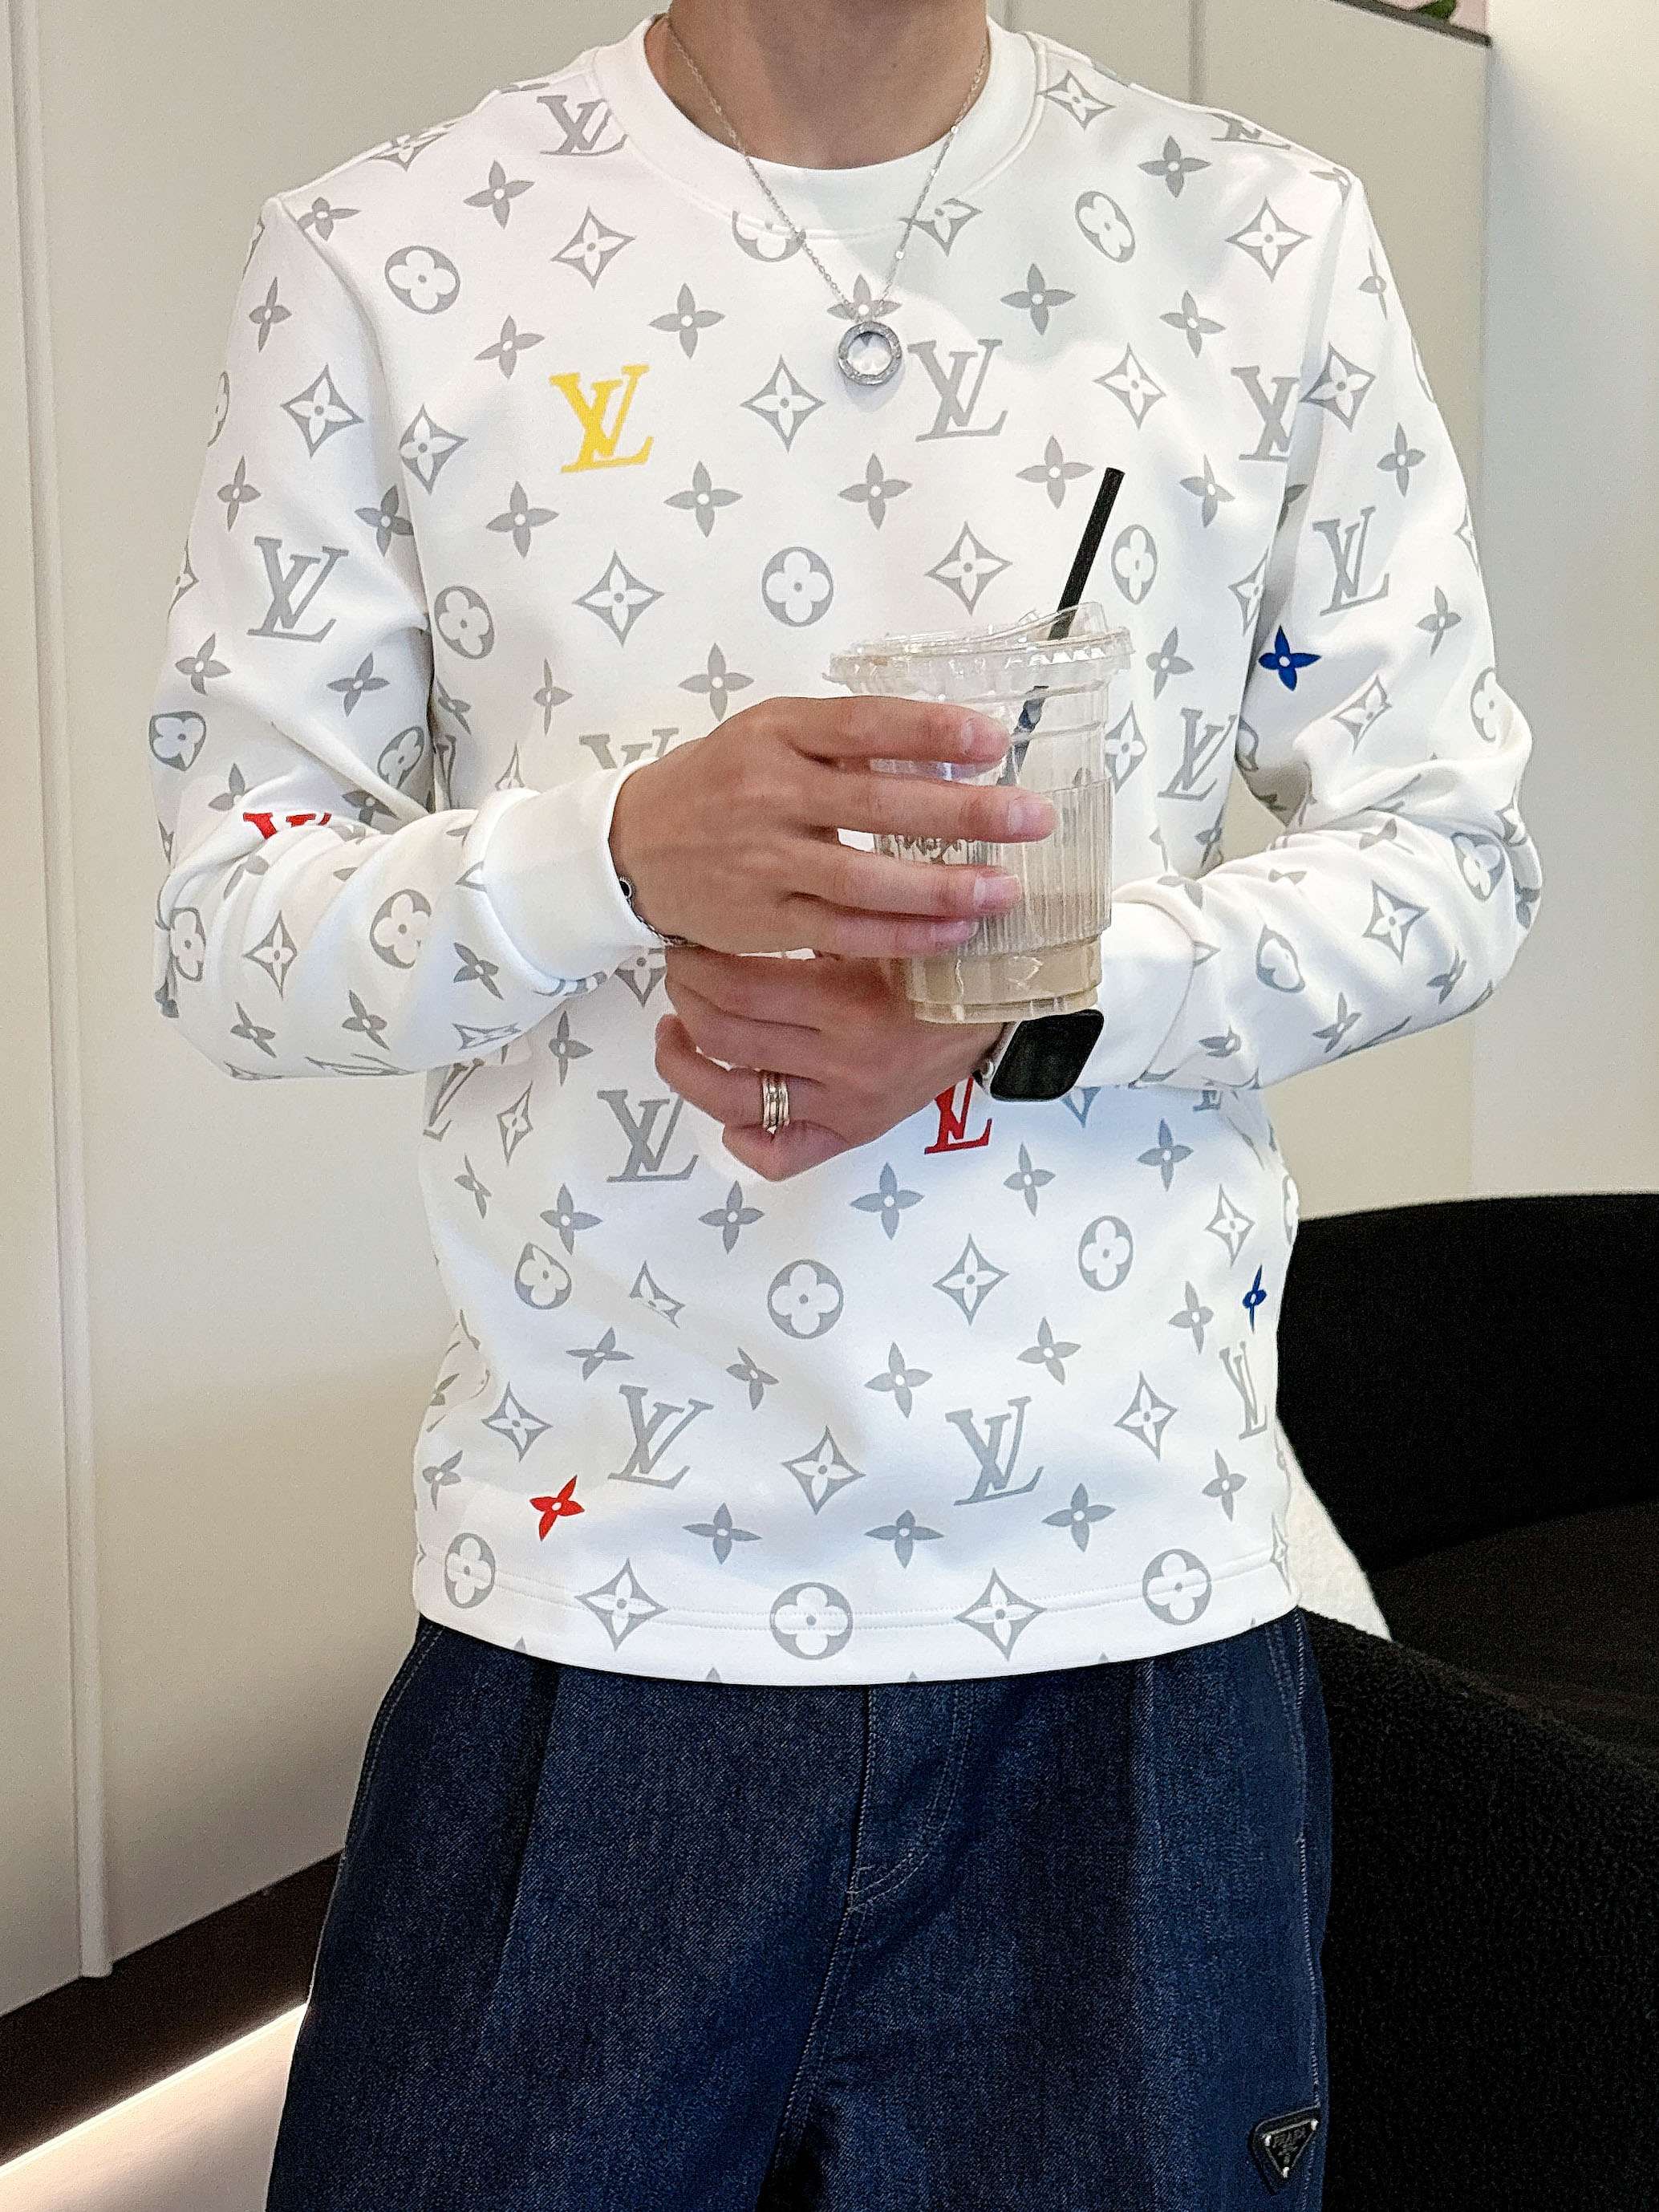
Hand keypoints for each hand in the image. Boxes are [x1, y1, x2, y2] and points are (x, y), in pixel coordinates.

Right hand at [609, 694, 1052, 957]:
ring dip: (942, 888)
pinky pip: (844, 931)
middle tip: (1033, 819)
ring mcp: (764, 860)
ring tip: (1004, 889)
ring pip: (865, 880)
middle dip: (964, 813)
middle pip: (878, 804)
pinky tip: (953, 932)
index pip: (863, 725)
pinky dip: (902, 935)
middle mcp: (768, 792)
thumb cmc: (723, 782)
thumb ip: (845, 741)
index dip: (931, 731)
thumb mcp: (769, 735)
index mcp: (776, 732)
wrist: (635, 846)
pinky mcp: (763, 919)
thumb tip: (947, 749)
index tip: (995, 742)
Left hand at [655, 947, 1001, 1179]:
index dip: (695, 964)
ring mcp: (844, 1106)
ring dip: (686, 1065)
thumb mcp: (885, 921)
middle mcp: (842, 1064)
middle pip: (724, 1037)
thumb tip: (739, 900)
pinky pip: (779, 1155)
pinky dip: (743, 1136)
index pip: (737, 988)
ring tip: (676, 1033)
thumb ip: (821, 915)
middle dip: (685, 999)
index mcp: (849, 1003)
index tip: (685, 942)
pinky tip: (730, 1104)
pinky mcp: (852, 1133)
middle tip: (680, 974)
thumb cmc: (942, 952)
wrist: (1004, 1006)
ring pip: (731, 1101)